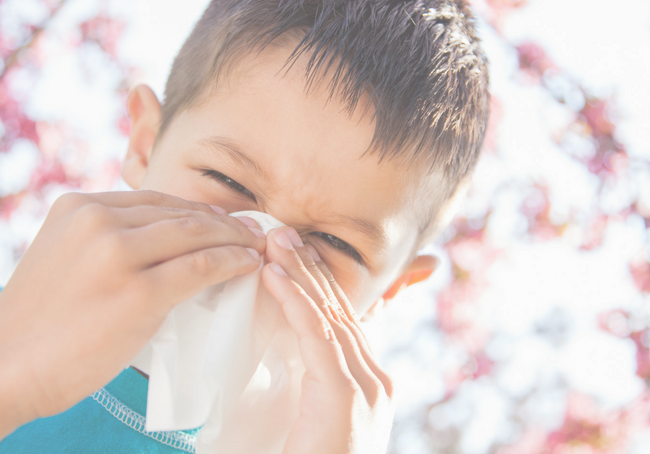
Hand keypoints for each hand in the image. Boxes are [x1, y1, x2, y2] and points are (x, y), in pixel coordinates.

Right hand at [0, 190, 267, 453]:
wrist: (2, 366)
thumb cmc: (35, 323)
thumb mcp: (62, 257)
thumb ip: (102, 240)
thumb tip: (159, 242)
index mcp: (78, 205)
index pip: (153, 199)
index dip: (196, 209)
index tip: (221, 221)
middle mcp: (98, 219)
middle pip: (178, 213)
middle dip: (221, 222)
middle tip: (250, 232)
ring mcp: (118, 253)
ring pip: (195, 235)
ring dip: (233, 240)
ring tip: (256, 248)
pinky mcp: (137, 291)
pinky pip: (200, 267)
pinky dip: (231, 263)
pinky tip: (248, 265)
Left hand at [261, 227, 394, 453]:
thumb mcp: (306, 418)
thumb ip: (304, 383)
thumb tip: (279, 348)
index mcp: (369, 384)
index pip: (345, 319)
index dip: (319, 281)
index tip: (293, 251)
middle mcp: (375, 380)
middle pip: (341, 309)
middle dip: (310, 266)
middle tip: (281, 231)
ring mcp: (366, 387)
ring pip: (330, 314)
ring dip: (300, 272)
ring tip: (274, 239)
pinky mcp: (344, 395)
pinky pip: (316, 336)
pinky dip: (295, 301)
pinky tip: (274, 275)